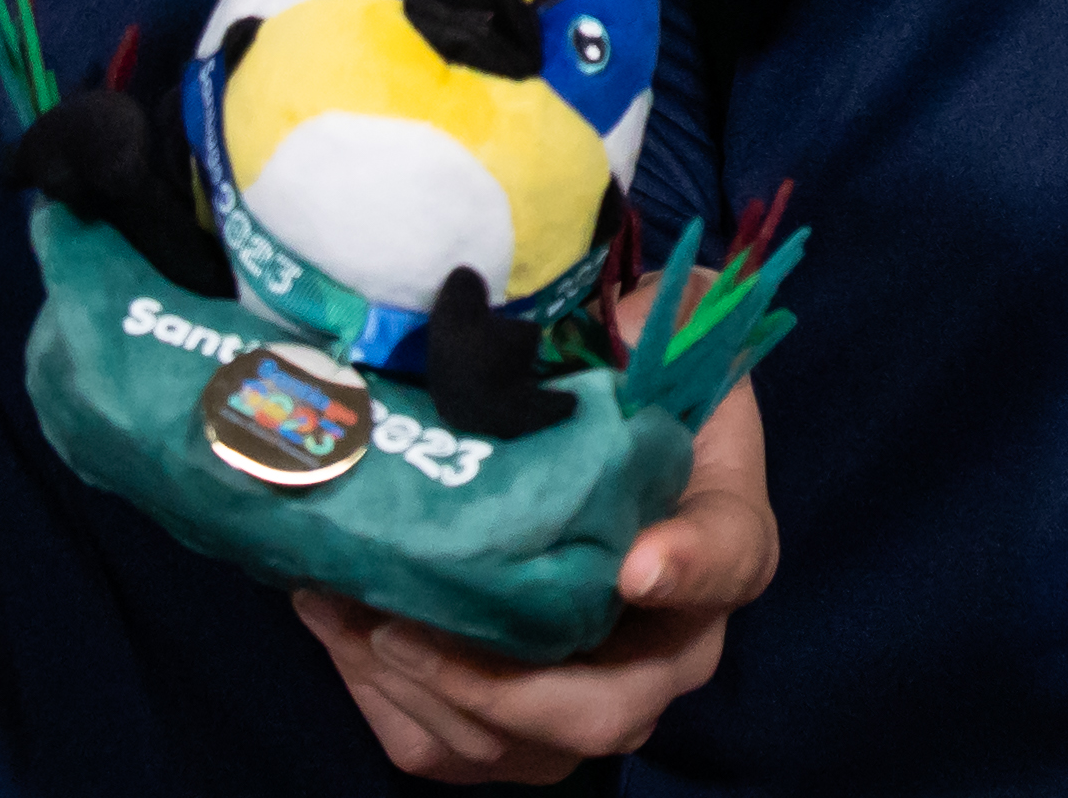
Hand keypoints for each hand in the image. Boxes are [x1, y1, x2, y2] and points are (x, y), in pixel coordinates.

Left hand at [288, 305, 776, 779]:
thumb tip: (579, 318)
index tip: (635, 565)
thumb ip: (629, 332)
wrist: (582, 426)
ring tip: (348, 610)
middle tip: (410, 626)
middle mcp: (668, 642)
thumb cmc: (615, 379)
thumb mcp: (640, 337)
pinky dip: (385, 702)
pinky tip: (337, 622)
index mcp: (720, 535)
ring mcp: (593, 693)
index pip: (729, 562)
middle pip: (609, 711)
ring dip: (420, 695)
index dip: (689, 571)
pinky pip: (449, 749)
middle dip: (501, 690)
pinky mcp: (517, 721)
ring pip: (517, 749)